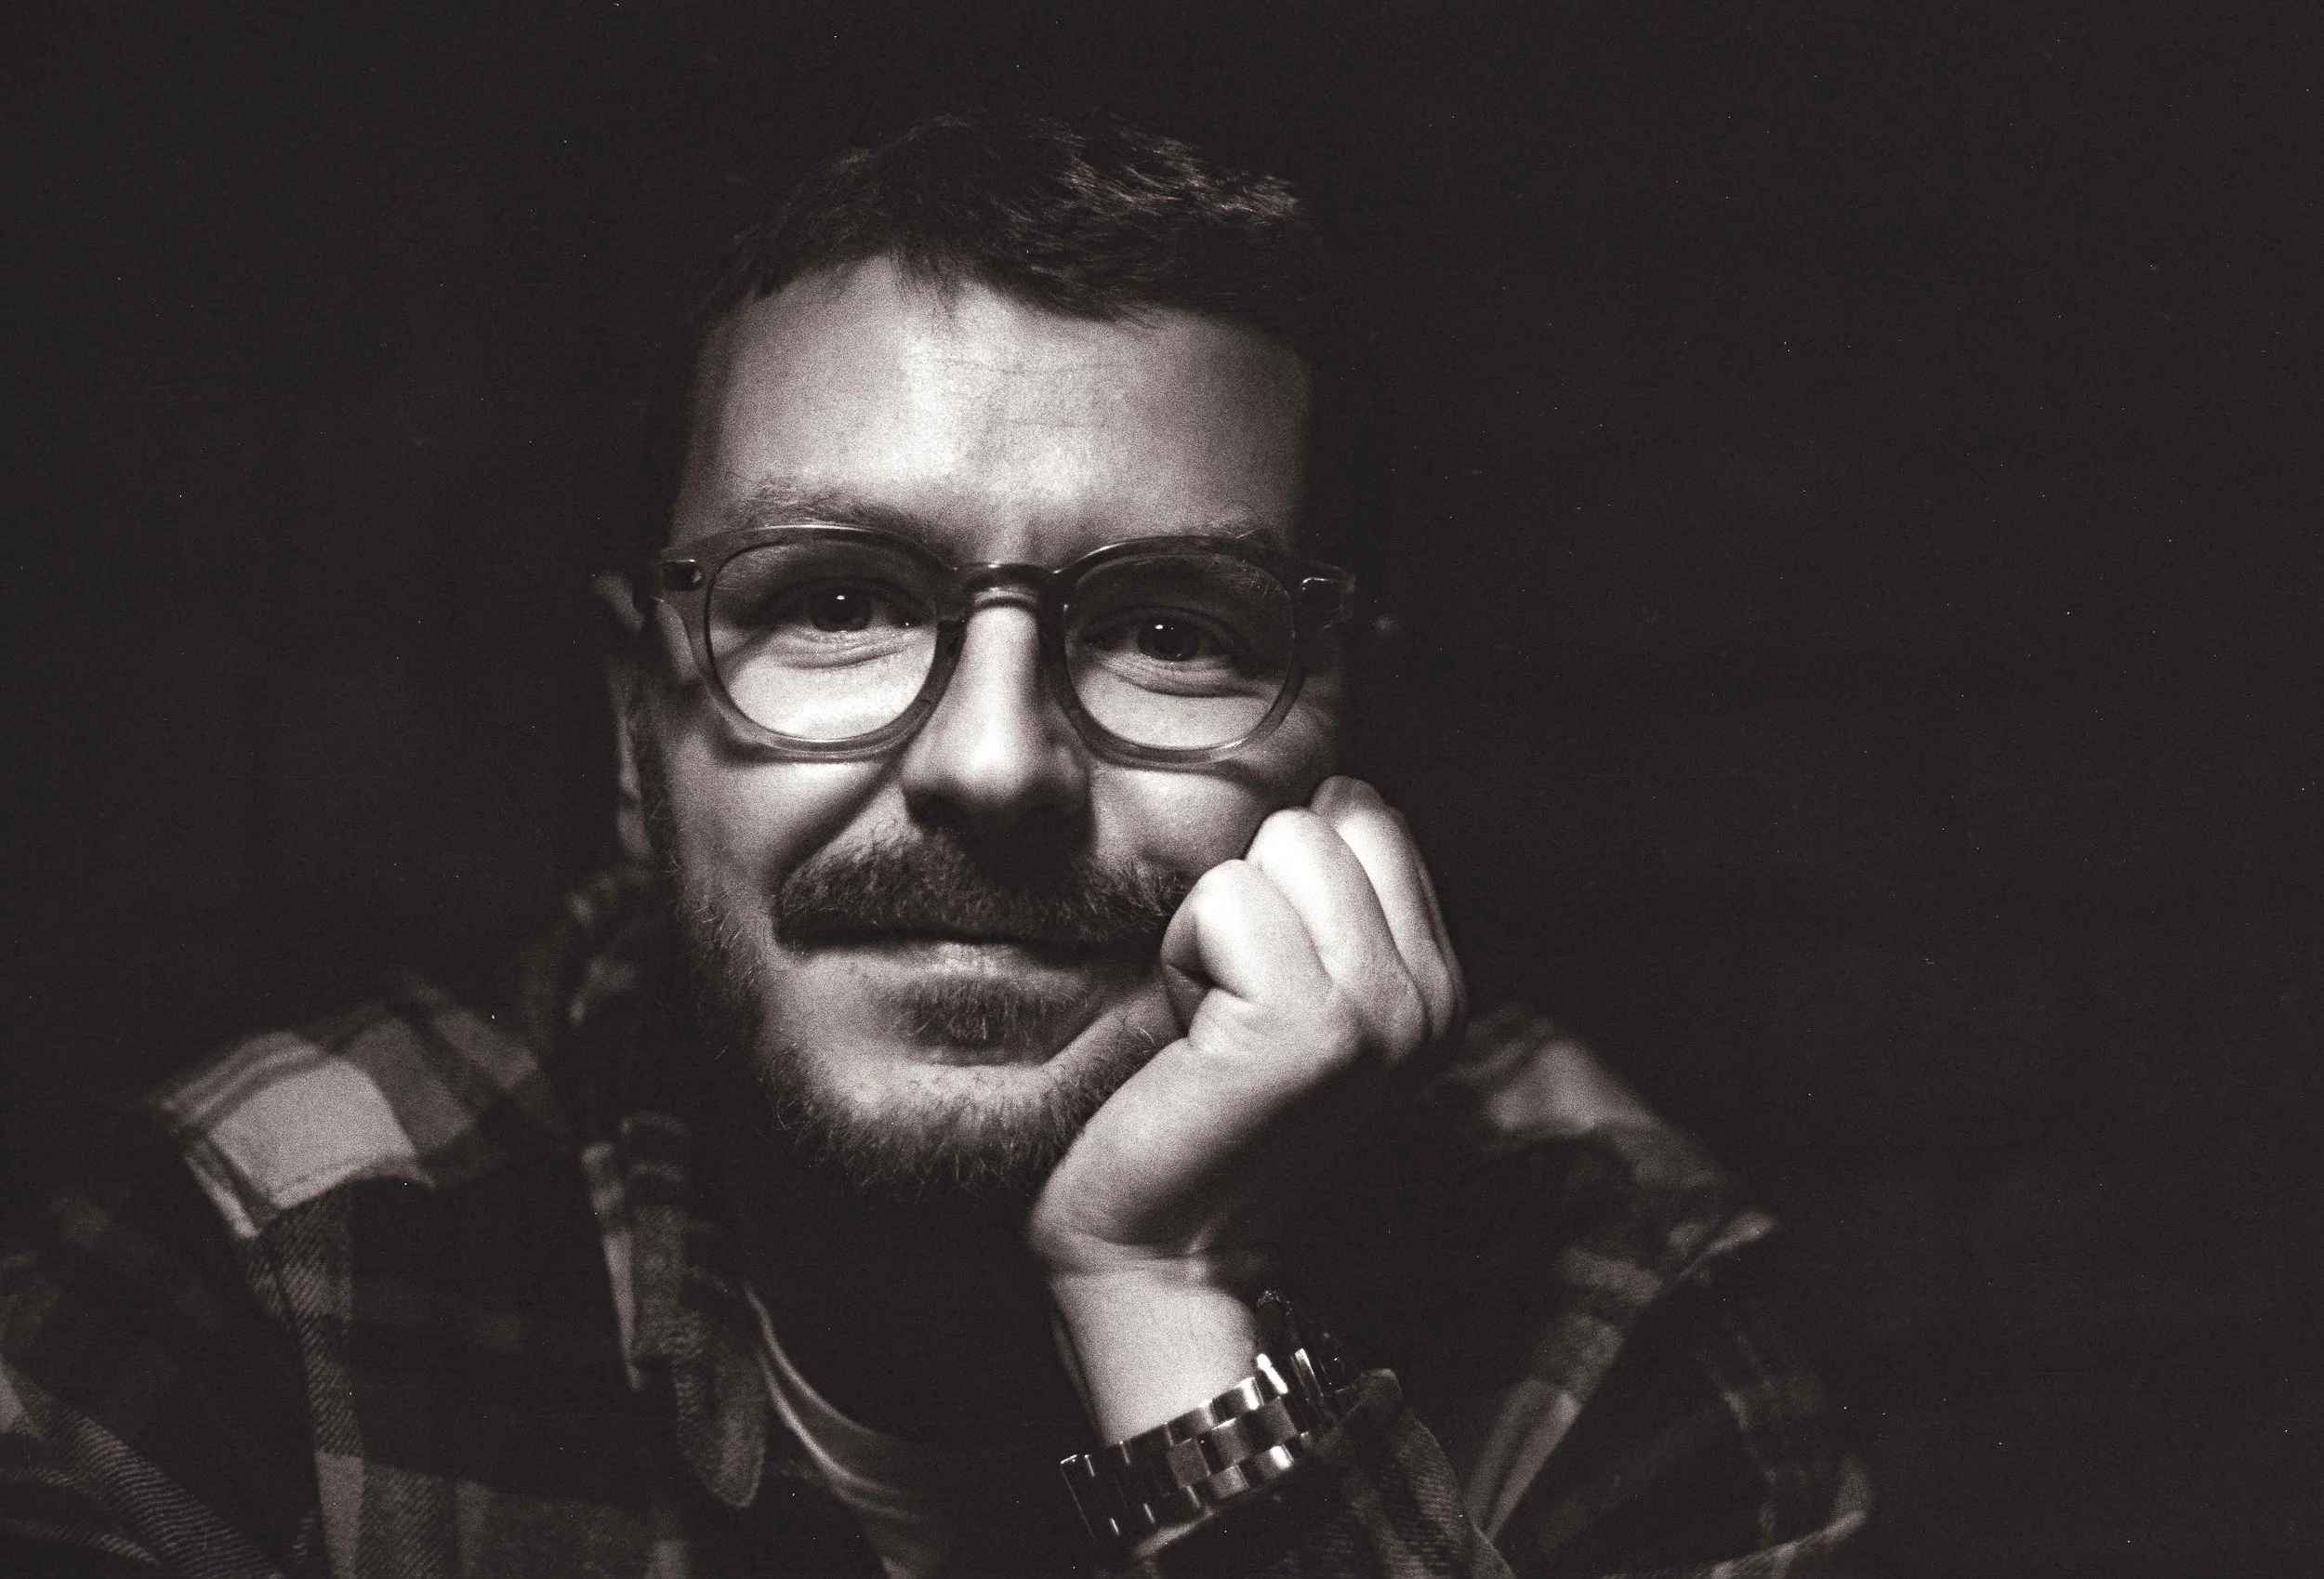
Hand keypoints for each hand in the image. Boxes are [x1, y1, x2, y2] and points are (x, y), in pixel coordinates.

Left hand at [1030, 777, 1464, 1435]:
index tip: (1263, 983)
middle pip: (1324, 821)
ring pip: (1279, 847)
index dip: (1286, 881)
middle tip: (1234, 1006)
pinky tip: (1196, 1038)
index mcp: (1438, 986)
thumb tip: (1340, 788)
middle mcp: (1430, 1000)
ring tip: (1215, 1021)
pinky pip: (1226, 900)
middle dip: (1253, 896)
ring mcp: (1381, 1013)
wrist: (1159, 1242)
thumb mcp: (1296, 991)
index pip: (1369, 817)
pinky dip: (1185, 956)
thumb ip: (1335, 902)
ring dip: (1215, 926)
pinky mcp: (1312, 1027)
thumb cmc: (1201, 1102)